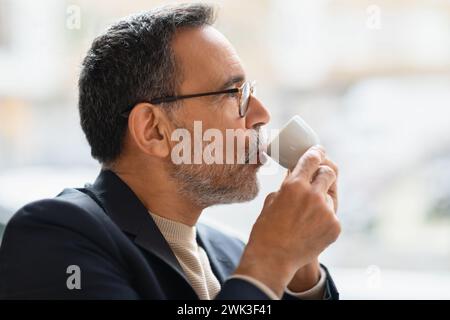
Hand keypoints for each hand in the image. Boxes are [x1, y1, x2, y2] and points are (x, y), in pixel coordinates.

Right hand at [235, 146, 340, 296]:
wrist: (273, 259)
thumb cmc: (266, 229)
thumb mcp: (271, 200)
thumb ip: (286, 184)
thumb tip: (294, 172)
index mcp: (294, 185)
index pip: (312, 159)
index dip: (316, 152)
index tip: (319, 151)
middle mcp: (313, 195)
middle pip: (329, 172)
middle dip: (323, 172)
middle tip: (317, 177)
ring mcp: (326, 212)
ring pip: (329, 196)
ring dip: (321, 199)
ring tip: (306, 215)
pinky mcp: (335, 227)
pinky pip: (331, 214)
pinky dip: (323, 217)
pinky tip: (310, 228)